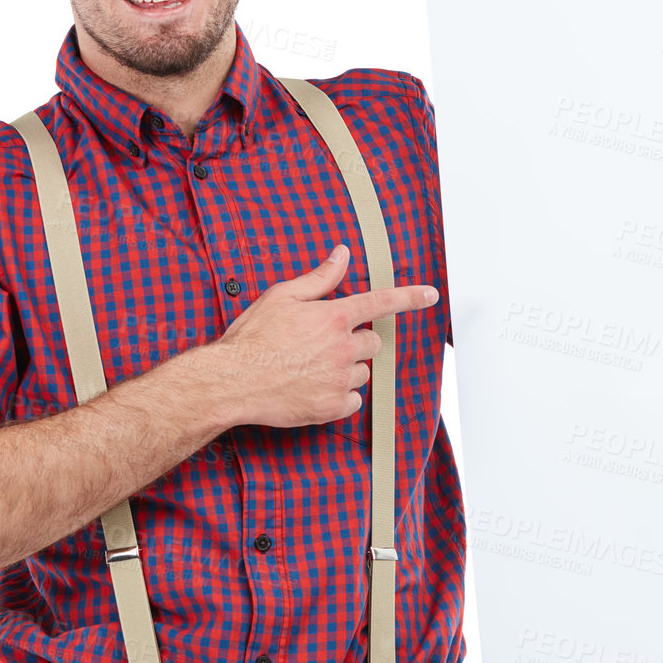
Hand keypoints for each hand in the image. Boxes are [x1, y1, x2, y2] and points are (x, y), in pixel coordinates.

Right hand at [204, 243, 437, 428]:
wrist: (232, 381)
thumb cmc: (251, 339)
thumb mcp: (281, 297)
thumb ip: (319, 278)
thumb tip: (341, 255)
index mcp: (333, 316)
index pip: (380, 302)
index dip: (409, 297)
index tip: (430, 295)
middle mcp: (342, 347)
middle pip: (373, 342)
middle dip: (357, 342)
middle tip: (326, 345)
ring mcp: (340, 379)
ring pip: (363, 372)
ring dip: (347, 370)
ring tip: (312, 369)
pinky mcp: (333, 407)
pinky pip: (354, 401)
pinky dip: (340, 397)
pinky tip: (314, 389)